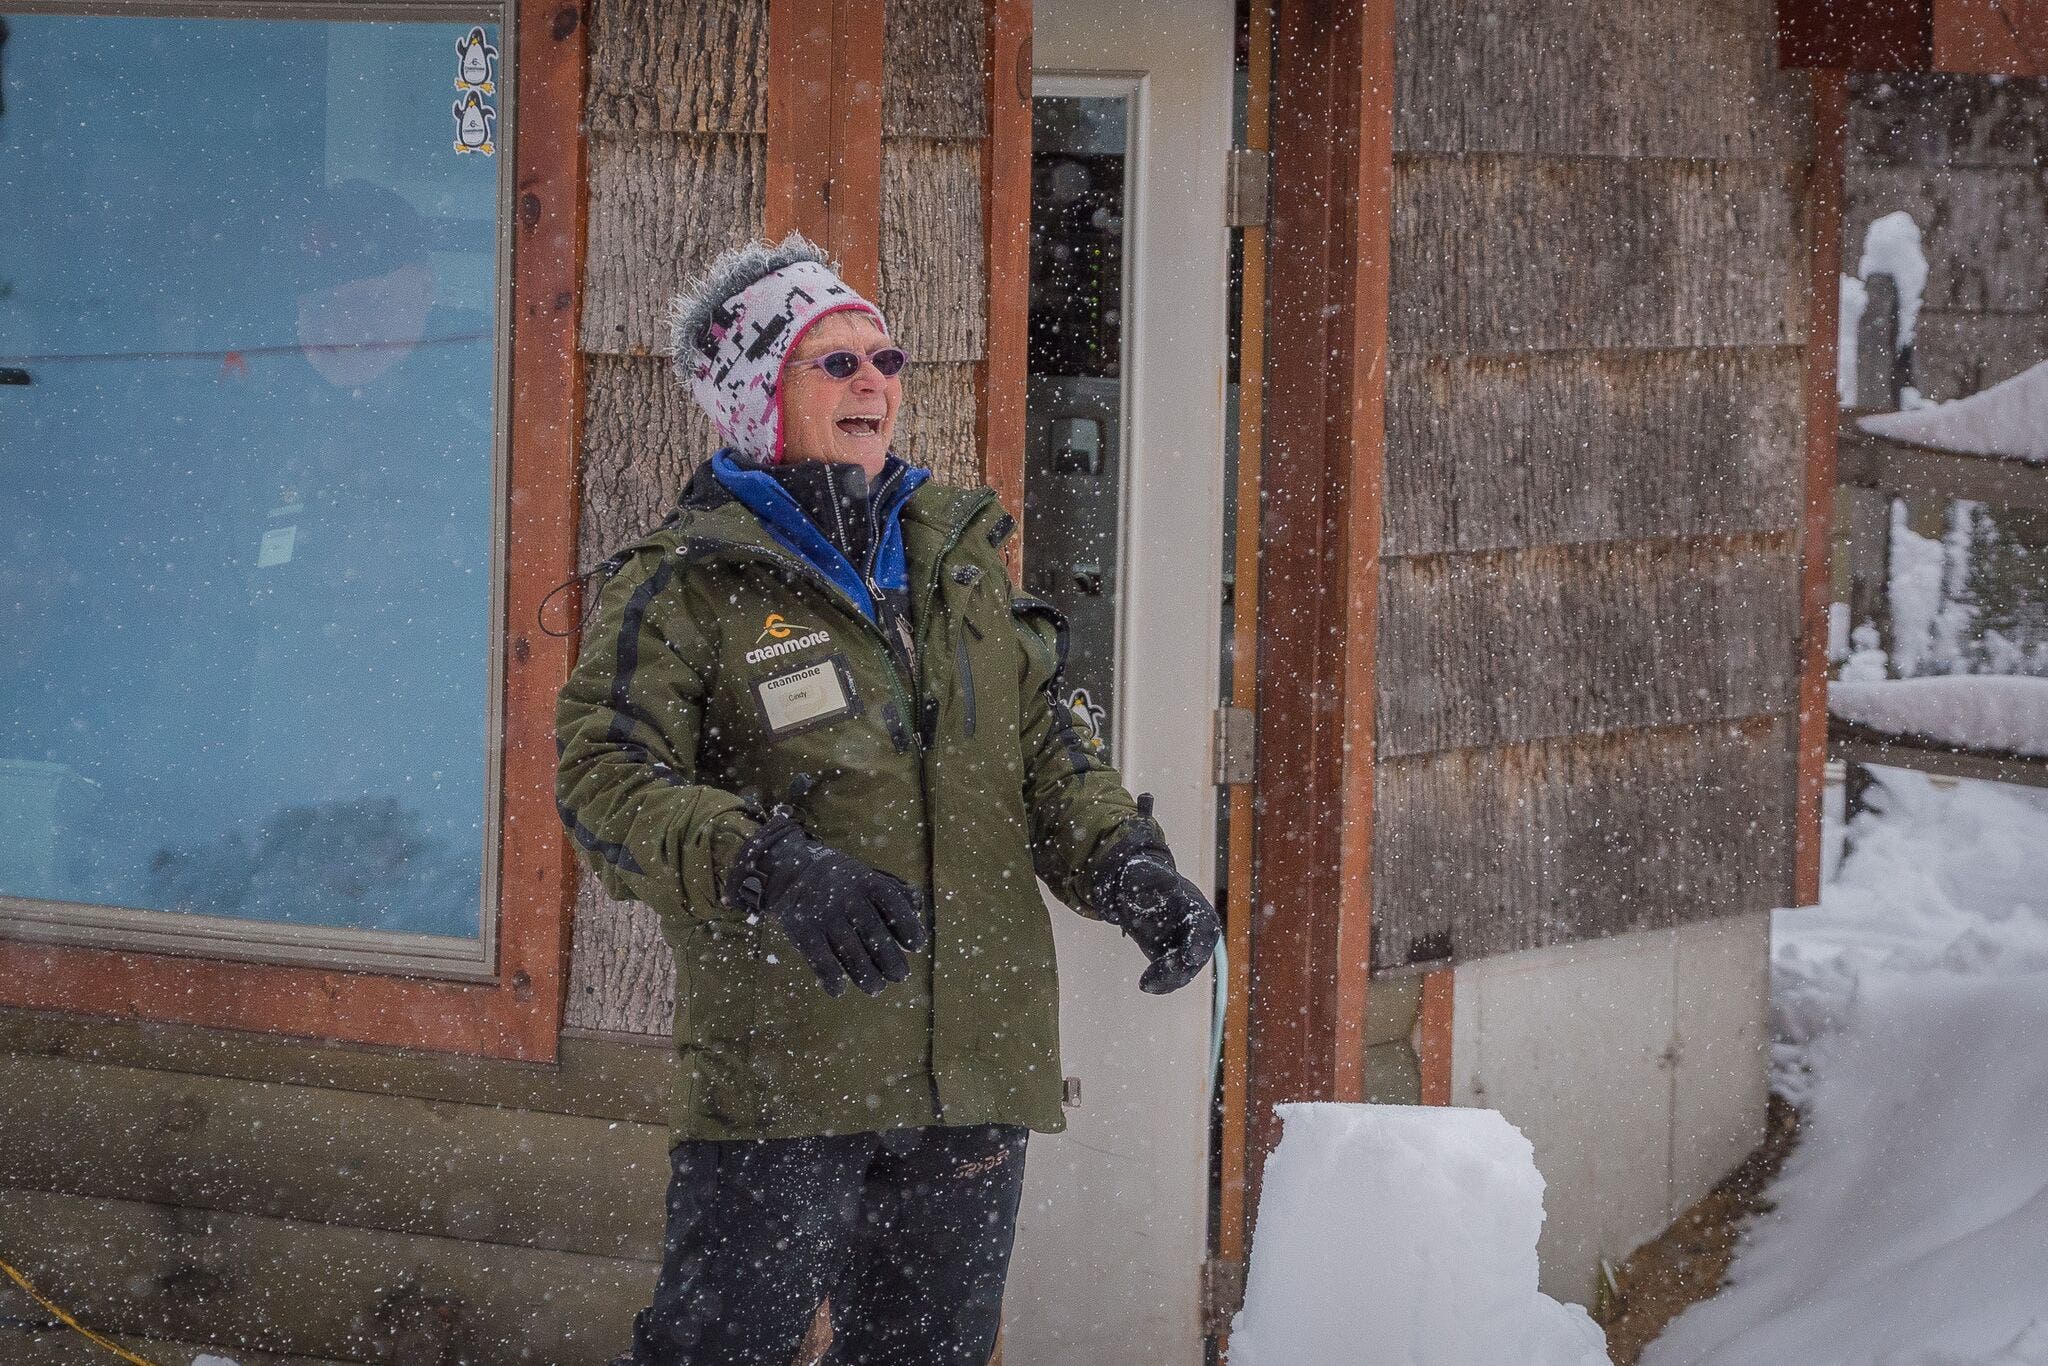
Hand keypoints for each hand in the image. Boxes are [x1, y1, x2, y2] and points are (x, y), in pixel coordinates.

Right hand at [727, 813, 926, 997]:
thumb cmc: (841, 879)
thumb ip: (894, 890)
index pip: (893, 905)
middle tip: (899, 975)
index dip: (908, 926)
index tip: (916, 946)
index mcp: (867, 882)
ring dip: (865, 974)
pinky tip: (839, 988)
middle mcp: (847, 897)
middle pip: (874, 933)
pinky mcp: (803, 929)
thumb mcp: (868, 875)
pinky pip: (819, 957)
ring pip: (849, 950)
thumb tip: (918, 907)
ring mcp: (824, 915)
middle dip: (890, 959)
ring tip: (876, 987)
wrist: (791, 869)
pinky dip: (830, 976)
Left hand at [1097, 849, 1219, 994]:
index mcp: (1195, 907)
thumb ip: (1157, 879)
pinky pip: (1172, 976)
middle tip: (1154, 977)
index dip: (1198, 942)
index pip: (1203, 926)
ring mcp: (1185, 945)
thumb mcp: (1145, 873)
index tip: (1190, 956)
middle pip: (1197, 955)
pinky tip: (1146, 984)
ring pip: (1185, 971)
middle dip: (1179, 969)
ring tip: (1146, 983)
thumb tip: (1170, 882)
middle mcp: (1196, 930)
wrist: (1134, 887)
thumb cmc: (1143, 876)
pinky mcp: (1172, 957)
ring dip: (1168, 979)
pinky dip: (1162, 983)